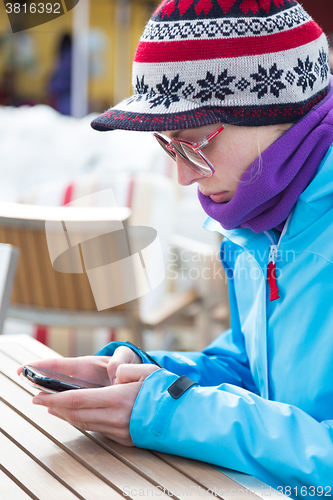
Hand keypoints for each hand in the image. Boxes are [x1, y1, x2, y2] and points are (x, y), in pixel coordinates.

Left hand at [18, 357, 158, 445]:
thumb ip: (127, 369)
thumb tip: (113, 374)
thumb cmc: (166, 390)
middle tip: (40, 401)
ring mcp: (119, 431)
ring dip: (66, 416)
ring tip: (54, 408)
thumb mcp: (148, 371)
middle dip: (55, 407)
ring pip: (84, 423)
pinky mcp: (124, 438)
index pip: (79, 399)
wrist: (183, 416)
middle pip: (76, 414)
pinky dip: (81, 421)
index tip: (40, 396)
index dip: (57, 398)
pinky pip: (96, 429)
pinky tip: (76, 416)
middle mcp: (116, 418)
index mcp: (119, 399)